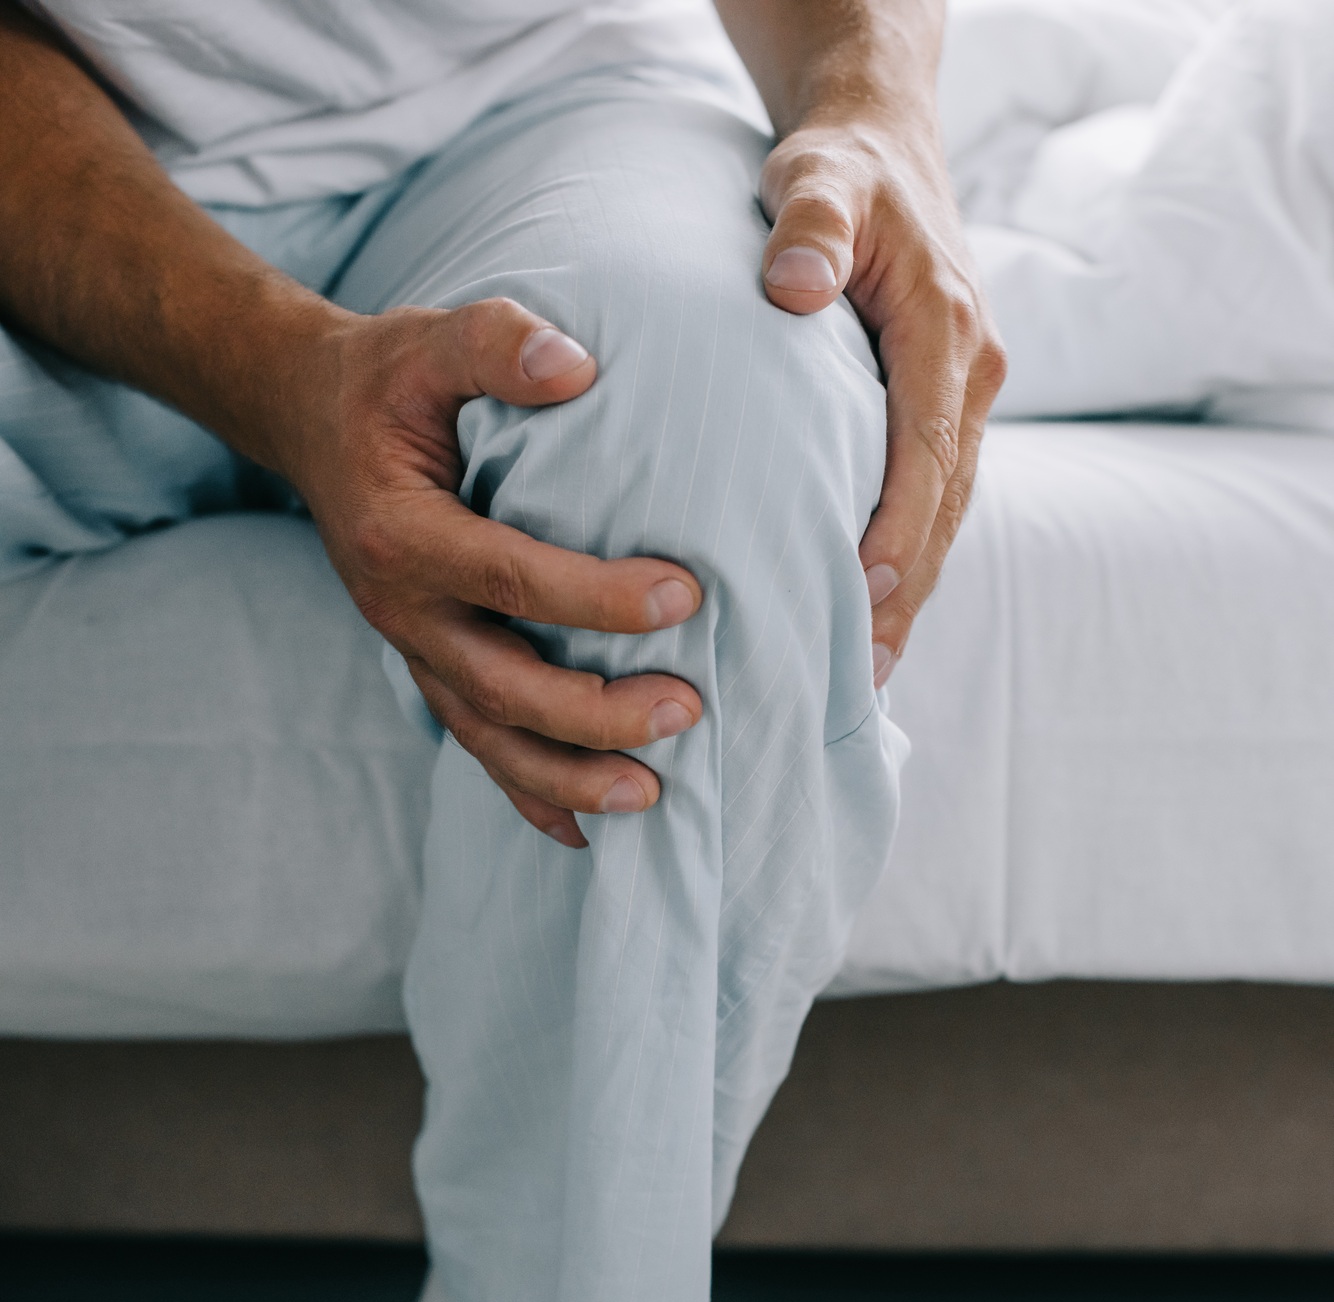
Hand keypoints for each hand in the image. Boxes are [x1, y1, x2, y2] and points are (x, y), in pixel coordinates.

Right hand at [287, 299, 703, 846]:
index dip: (597, 597)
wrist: (310, 422)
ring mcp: (412, 650)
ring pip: (489, 736)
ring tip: (650, 796)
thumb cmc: (386, 382)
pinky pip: (478, 745)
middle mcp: (399, 609)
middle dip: (594, 712)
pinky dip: (529, 794)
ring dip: (568, 775)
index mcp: (401, 535)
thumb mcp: (427, 338)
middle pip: (502, 685)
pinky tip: (586, 833)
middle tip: (686, 709)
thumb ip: (495, 343)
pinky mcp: (430, 669)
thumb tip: (575, 364)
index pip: (509, 576)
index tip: (687, 595)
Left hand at [759, 116, 1005, 683]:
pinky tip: (873, 617)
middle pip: (946, 503)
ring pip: (947, 511)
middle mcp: (972, 372)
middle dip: (909, 592)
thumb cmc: (839, 167)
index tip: (865, 593)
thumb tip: (796, 286)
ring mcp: (965, 395)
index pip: (929, 451)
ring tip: (869, 675)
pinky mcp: (944, 408)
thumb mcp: (815, 175)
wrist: (883, 142)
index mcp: (946, 331)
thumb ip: (807, 224)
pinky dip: (909, 558)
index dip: (901, 530)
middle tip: (864, 672)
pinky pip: (933, 496)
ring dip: (913, 592)